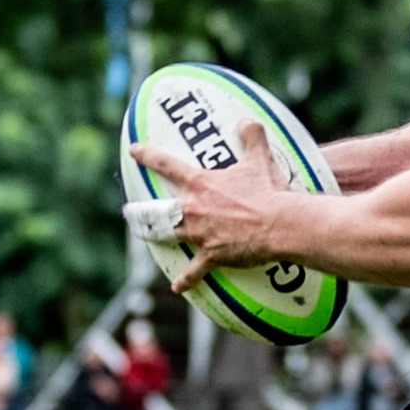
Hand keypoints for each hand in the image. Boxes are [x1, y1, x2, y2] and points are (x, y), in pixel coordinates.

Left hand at [127, 121, 295, 292]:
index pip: (166, 164)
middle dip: (140, 212)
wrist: (279, 224)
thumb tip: (247, 122)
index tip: (134, 151)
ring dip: (157, 237)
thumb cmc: (268, 191)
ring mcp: (199, 234)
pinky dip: (186, 280)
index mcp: (199, 183)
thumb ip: (252, 136)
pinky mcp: (211, 256)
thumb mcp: (260, 158)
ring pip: (170, 235)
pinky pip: (194, 271)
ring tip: (148, 238)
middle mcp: (192, 208)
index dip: (147, 155)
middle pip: (158, 210)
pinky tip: (177, 287)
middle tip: (129, 213)